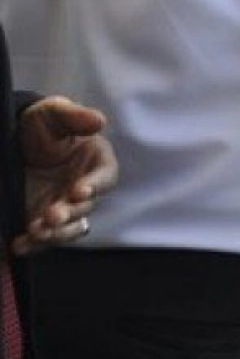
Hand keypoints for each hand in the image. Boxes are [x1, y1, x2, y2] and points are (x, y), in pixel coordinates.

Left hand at [14, 97, 117, 255]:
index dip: (95, 186)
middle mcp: (83, 189)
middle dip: (69, 214)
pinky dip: (33, 244)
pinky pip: (43, 238)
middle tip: (53, 216)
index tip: (79, 191)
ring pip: (68, 229)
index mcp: (96, 163)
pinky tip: (19, 245)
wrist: (15, 141)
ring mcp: (63, 207)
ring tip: (36, 232)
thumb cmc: (42, 124)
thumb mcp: (54, 113)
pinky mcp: (41, 220)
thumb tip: (99, 121)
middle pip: (85, 208)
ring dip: (55, 234)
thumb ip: (75, 116)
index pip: (105, 178)